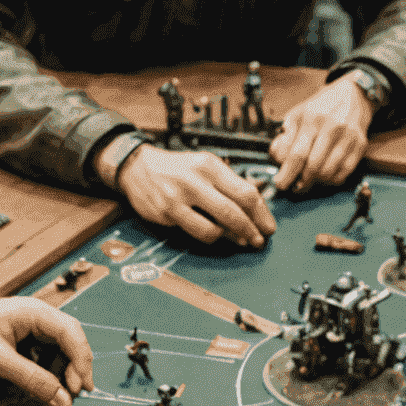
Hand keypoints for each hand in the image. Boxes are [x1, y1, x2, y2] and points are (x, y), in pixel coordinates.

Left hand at [0, 292, 92, 405]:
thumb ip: (31, 380)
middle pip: (70, 344)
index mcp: (36, 313)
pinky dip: (48, 375)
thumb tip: (62, 401)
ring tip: (56, 397)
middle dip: (74, 371)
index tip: (82, 388)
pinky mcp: (27, 343)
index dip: (82, 361)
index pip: (71, 334)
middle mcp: (40, 320)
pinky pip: (46, 359)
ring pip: (60, 354)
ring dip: (62, 376)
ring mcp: (34, 331)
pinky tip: (43, 389)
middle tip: (70, 397)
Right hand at [114, 144, 276, 247]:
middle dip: (251, 230)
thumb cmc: (177, 168)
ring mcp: (178, 198)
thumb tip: (256, 207)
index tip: (268, 226)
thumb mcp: (205, 165)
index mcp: (210, 166)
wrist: (137, 167)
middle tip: (260, 240)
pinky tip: (217, 235)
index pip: (245, 192)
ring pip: (214, 228)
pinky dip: (211, 237)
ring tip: (240, 240)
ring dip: (231, 238)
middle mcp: (195, 180)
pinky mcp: (166, 214)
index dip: (261, 213)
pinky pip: (196, 232)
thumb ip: (229, 183)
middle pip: (233, 212)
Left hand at [269, 76, 373, 192]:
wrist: (353, 95)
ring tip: (310, 177)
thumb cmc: (321, 107)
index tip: (280, 183)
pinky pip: (344, 173)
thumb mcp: (298, 114)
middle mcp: (332, 127)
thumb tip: (278, 158)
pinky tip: (325, 174)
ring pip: (329, 172)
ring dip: (316, 181)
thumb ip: (286, 136)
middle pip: (313, 166)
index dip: (287, 173)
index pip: (297, 153)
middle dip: (301, 180)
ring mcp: (348, 137)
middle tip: (296, 183)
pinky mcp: (360, 145)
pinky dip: (331, 179)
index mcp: (312, 118)